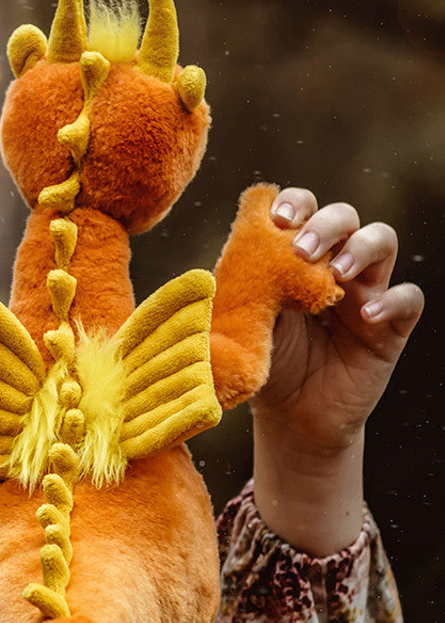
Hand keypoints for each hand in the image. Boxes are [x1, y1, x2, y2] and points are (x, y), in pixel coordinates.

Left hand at [251, 188, 423, 455]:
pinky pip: (408, 299)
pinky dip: (392, 300)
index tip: (276, 219)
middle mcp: (334, 265)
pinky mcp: (390, 326)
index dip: (294, 204)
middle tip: (301, 251)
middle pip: (344, 216)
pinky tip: (367, 316)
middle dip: (325, 223)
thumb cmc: (267, 363)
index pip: (302, 210)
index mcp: (296, 258)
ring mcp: (365, 291)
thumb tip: (214, 272)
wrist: (291, 418)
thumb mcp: (247, 327)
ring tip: (337, 273)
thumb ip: (240, 296)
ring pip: (382, 241)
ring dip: (362, 247)